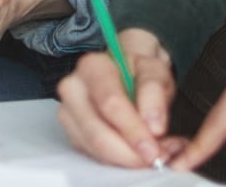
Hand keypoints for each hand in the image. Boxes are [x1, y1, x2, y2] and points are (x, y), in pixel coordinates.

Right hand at [56, 28, 186, 168]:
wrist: (128, 74)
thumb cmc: (138, 72)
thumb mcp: (155, 71)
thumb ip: (155, 93)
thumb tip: (153, 126)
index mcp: (91, 66)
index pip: (110, 104)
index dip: (133, 130)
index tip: (154, 148)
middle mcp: (73, 89)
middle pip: (97, 133)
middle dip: (129, 153)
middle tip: (156, 158)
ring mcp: (69, 113)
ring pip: (95, 149)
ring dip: (125, 159)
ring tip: (151, 153)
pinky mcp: (72, 133)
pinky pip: (94, 156)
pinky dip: (118, 160)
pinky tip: (135, 152)